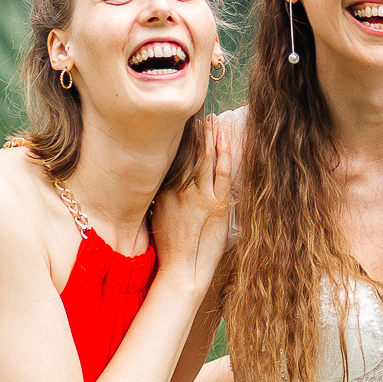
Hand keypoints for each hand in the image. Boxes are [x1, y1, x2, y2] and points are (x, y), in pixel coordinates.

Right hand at [152, 116, 234, 286]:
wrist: (181, 269)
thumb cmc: (168, 247)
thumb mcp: (157, 215)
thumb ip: (161, 195)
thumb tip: (160, 179)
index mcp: (164, 190)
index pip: (172, 157)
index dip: (178, 138)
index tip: (180, 123)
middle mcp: (180, 189)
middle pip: (188, 152)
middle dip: (194, 131)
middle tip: (198, 112)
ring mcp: (200, 196)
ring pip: (205, 158)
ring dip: (209, 137)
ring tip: (211, 119)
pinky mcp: (217, 205)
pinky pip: (222, 173)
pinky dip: (224, 153)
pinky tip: (224, 138)